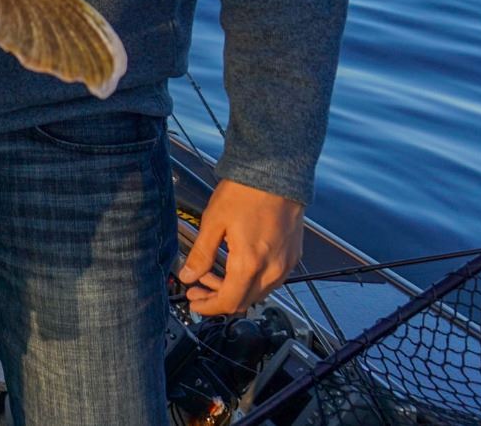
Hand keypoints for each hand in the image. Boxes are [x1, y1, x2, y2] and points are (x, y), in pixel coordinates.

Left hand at [178, 178, 305, 315]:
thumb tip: (188, 275)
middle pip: (244, 301)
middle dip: (218, 299)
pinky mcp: (292, 256)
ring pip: (258, 292)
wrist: (276, 173)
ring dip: (234, 289)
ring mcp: (285, 264)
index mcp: (251, 264)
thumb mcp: (213, 222)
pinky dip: (250, 280)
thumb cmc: (246, 192)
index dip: (208, 307)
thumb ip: (201, 254)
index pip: (229, 302)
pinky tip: (234, 265)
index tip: (194, 303)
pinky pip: (270, 279)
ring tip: (211, 275)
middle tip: (197, 289)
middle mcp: (273, 269)